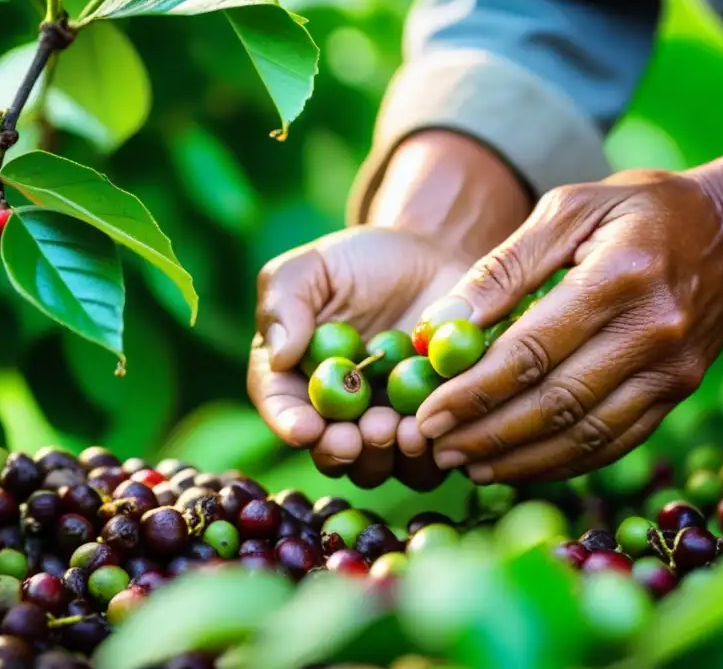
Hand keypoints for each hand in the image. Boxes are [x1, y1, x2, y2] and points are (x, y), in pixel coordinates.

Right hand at [247, 226, 472, 490]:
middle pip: (329, 452)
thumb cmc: (363, 261)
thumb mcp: (316, 266)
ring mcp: (383, 426)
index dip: (289, 425)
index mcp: (294, 377)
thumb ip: (286, 300)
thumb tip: (280, 356)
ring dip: (389, 457)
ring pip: (380, 466)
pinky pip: (430, 458)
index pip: (281, 408)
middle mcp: (334, 413)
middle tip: (364, 433)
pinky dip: (433, 453)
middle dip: (343, 450)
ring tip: (406, 430)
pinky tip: (443, 423)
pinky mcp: (431, 427)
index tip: (307, 429)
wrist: (433, 257)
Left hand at [414, 168, 722, 482]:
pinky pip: (614, 442)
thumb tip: (441, 324)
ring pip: (584, 435)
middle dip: (487, 432)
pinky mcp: (679, 391)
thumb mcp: (570, 208)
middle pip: (555, 402)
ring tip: (466, 465)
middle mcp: (653, 332)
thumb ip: (504, 266)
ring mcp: (673, 370)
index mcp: (620, 276)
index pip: (533, 351)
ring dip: (519, 459)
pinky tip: (518, 465)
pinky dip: (562, 461)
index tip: (427, 412)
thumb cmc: (641, 210)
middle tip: (434, 447)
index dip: (475, 390)